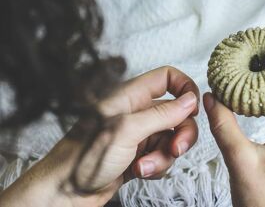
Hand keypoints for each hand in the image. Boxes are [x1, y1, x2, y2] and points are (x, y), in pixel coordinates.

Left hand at [0, 66, 199, 206]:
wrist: (66, 191)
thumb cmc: (84, 157)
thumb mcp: (126, 130)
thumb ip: (161, 114)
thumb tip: (190, 100)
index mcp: (131, 96)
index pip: (167, 77)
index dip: (185, 88)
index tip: (193, 108)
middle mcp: (137, 112)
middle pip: (177, 112)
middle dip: (181, 132)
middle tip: (177, 148)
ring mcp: (140, 133)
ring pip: (172, 138)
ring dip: (164, 155)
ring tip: (144, 165)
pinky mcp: (140, 153)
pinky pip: (163, 155)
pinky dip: (156, 166)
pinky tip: (140, 171)